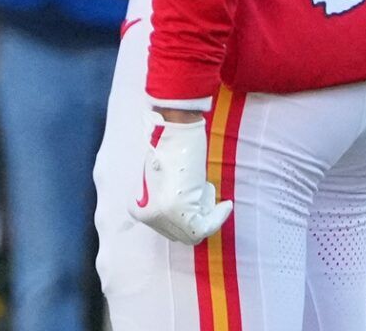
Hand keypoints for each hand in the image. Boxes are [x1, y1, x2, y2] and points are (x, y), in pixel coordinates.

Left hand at [129, 111, 232, 244]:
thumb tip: (183, 216)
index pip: (166, 229)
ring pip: (193, 234)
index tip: (198, 208)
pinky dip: (218, 218)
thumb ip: (165, 201)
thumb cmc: (170, 150)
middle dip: (196, 220)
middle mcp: (149, 216)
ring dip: (208, 218)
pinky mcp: (180, 210)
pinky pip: (204, 228)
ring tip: (209, 194)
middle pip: (180, 234)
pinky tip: (225, 205)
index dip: (184, 221)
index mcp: (140, 210)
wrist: (175, 131)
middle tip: (206, 202)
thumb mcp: (161, 182)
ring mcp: (164, 215)